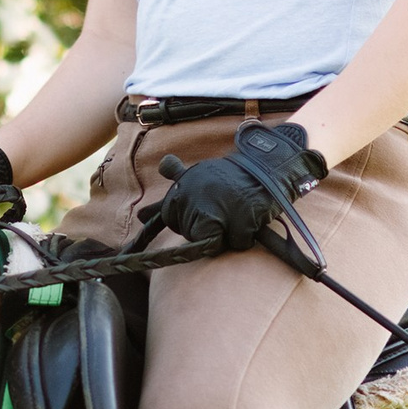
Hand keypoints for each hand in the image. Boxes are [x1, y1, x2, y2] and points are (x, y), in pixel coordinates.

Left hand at [139, 121, 325, 252]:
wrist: (266, 165)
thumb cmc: (229, 176)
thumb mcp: (197, 176)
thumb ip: (170, 193)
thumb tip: (141, 214)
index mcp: (183, 190)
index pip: (169, 219)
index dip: (182, 220)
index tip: (195, 210)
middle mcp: (197, 199)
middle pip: (194, 235)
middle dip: (206, 228)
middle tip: (221, 208)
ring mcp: (221, 209)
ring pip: (217, 243)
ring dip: (227, 233)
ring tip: (235, 211)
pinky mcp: (243, 218)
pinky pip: (239, 242)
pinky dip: (245, 235)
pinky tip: (250, 216)